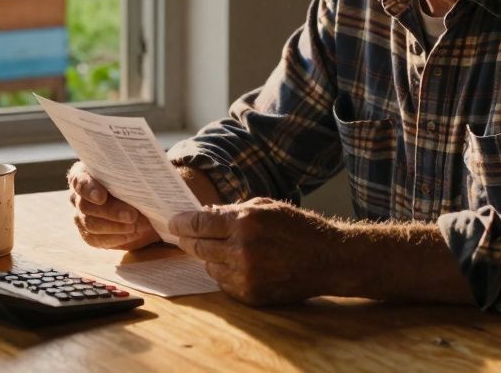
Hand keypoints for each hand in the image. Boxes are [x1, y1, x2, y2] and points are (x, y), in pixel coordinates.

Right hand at [67, 162, 159, 250]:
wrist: (143, 206)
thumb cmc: (138, 183)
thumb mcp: (138, 177)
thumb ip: (134, 178)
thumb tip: (143, 185)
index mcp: (85, 173)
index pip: (80, 181)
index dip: (89, 189)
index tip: (102, 197)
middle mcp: (79, 195)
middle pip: (86, 206)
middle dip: (111, 211)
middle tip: (132, 215)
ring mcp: (81, 216)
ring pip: (91, 224)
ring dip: (116, 227)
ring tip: (137, 226)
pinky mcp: (89, 234)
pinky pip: (96, 239)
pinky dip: (115, 238)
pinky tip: (130, 235)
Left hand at [169, 197, 338, 305]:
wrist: (328, 259)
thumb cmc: (297, 228)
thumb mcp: (266, 207)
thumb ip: (232, 211)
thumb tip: (203, 215)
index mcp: (245, 221)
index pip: (198, 224)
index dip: (181, 223)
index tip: (172, 223)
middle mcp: (242, 249)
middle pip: (198, 247)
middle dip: (188, 240)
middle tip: (183, 236)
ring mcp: (246, 275)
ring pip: (209, 266)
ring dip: (210, 257)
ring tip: (223, 249)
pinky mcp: (251, 294)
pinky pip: (224, 284)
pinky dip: (225, 274)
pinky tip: (239, 265)